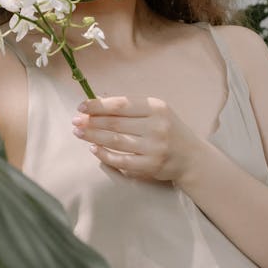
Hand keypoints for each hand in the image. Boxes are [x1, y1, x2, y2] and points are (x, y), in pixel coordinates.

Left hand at [71, 95, 201, 182]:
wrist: (191, 157)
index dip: (98, 105)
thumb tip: (96, 101)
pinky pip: (121, 160)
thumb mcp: (156, 111)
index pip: (121, 105)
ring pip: (115, 141)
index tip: (81, 106)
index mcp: (157, 108)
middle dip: (91, 122)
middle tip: (75, 121)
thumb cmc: (167, 129)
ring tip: (79, 132)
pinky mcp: (151, 166)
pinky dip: (104, 155)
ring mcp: (154, 148)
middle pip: (115, 123)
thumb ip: (130, 106)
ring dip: (93, 136)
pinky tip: (93, 149)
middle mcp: (157, 127)